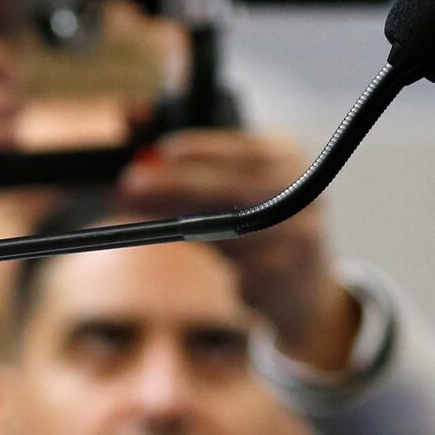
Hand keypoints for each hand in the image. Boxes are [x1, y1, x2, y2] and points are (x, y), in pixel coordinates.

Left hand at [114, 130, 358, 371]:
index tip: (162, 151)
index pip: (243, 147)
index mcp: (288, 155)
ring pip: (233, 227)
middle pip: (235, 186)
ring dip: (184, 223)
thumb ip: (190, 168)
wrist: (301, 287)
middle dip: (178, 184)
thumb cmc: (251, 222)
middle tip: (131, 186)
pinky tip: (204, 260)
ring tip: (146, 222)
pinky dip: (215, 262)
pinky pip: (239, 266)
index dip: (203, 149)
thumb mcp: (230, 185)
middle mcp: (303, 190)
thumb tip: (137, 150)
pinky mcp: (290, 273)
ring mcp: (302, 233)